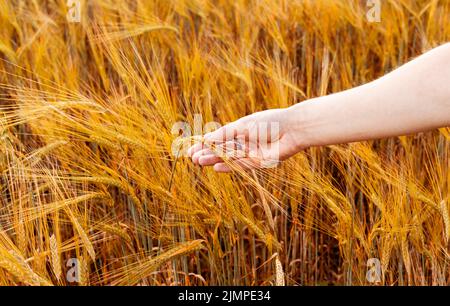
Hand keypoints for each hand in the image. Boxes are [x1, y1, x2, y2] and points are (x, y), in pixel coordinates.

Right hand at [187, 108, 305, 171]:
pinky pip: (240, 166)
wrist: (292, 130)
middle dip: (206, 153)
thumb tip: (206, 140)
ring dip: (213, 160)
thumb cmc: (268, 122)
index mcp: (240, 129)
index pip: (218, 138)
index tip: (191, 149)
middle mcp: (244, 141)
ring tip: (199, 162)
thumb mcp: (242, 126)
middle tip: (192, 158)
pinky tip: (216, 168)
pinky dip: (228, 167)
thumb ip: (224, 134)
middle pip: (221, 149)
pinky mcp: (258, 162)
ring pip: (228, 158)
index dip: (205, 144)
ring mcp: (251, 152)